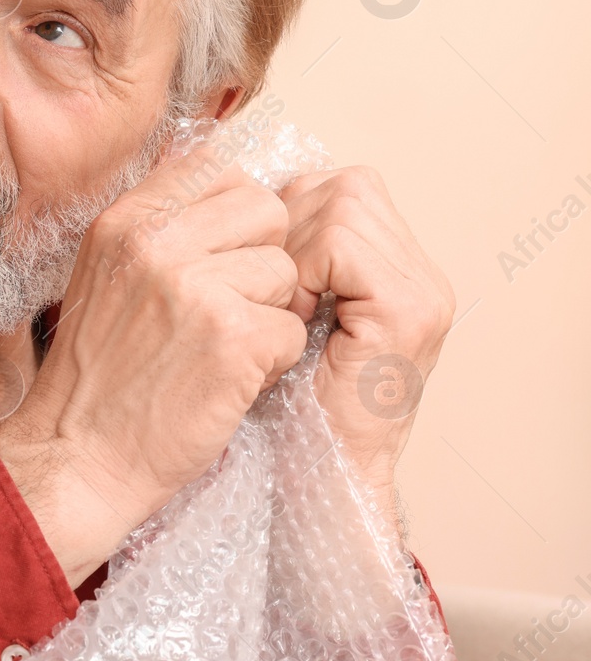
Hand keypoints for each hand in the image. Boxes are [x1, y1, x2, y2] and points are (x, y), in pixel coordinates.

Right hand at [0, 143, 306, 584]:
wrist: (77, 456)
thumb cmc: (99, 374)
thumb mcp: (106, 274)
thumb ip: (157, 226)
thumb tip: (222, 177)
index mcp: (123, 220)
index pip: (216, 167)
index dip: (233, 216)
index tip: (220, 258)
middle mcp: (154, 243)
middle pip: (264, 209)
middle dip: (260, 259)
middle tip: (229, 307)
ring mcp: (193, 287)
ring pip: (284, 272)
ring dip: (267, 316)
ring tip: (220, 350)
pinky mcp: (230, 338)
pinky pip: (290, 330)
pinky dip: (270, 364)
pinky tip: (226, 382)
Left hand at [276, 166, 454, 522]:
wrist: (317, 476)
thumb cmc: (283, 401)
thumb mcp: (283, 309)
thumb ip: (287, 253)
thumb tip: (237, 192)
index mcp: (396, 267)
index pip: (339, 186)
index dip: (287, 215)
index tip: (262, 270)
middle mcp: (422, 273)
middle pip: (341, 185)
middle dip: (288, 224)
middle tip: (270, 287)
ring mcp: (423, 290)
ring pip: (341, 202)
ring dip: (294, 249)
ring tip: (285, 305)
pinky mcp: (410, 310)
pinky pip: (340, 243)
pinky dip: (305, 270)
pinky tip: (296, 314)